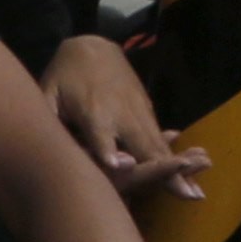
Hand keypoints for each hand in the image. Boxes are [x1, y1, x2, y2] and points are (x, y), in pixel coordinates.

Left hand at [44, 39, 208, 200]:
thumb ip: (49, 122)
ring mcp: (139, 112)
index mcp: (93, 111)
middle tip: (183, 194)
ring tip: (195, 193)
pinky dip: (177, 158)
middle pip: (143, 145)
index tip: (120, 166)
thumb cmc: (63, 78)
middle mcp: (121, 114)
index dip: (108, 150)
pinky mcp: (148, 112)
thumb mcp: (47, 96)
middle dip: (163, 169)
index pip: (101, 134)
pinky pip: (161, 139)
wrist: (94, 47)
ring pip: (159, 145)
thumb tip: (45, 150)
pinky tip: (192, 178)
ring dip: (178, 169)